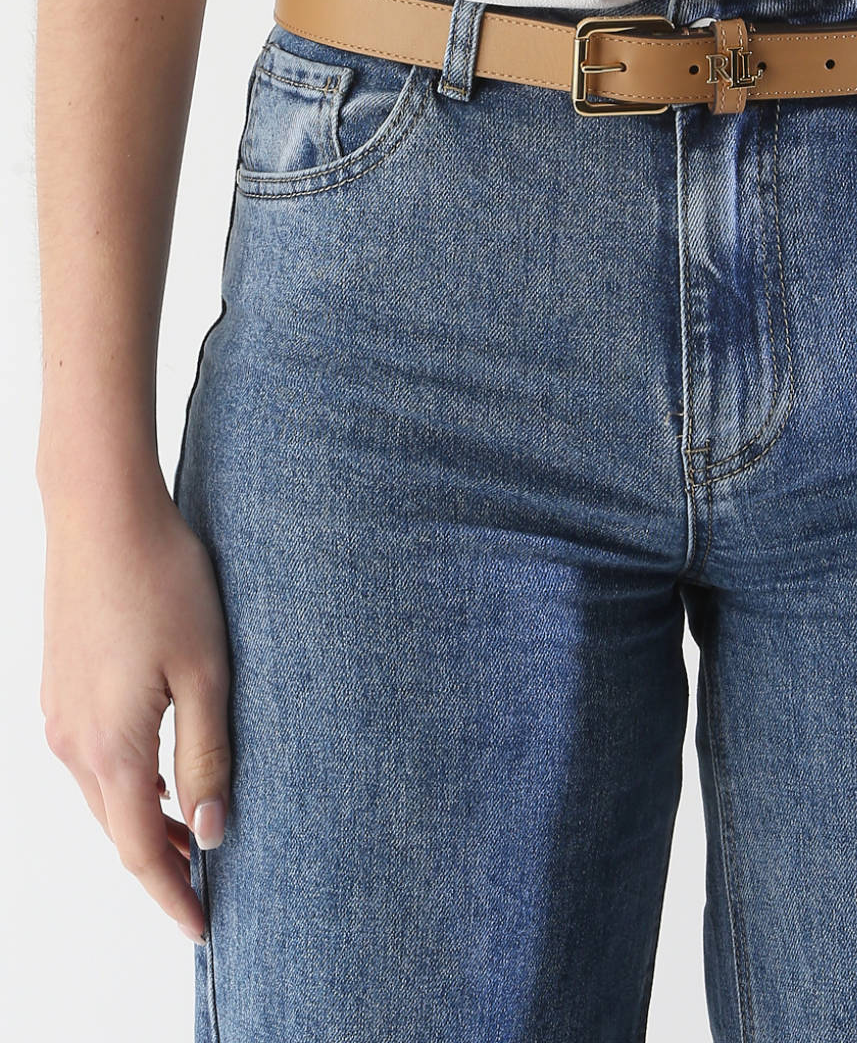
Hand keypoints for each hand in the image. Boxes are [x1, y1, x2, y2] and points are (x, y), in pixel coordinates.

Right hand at [37, 451, 231, 943]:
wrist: (102, 514)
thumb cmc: (164, 582)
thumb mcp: (207, 672)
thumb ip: (209, 756)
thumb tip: (211, 832)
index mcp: (111, 748)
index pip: (140, 851)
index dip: (172, 894)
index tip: (204, 927)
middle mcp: (72, 743)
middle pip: (116, 830)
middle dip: (159, 866)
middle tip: (205, 891)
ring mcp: (59, 715)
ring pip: (101, 796)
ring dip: (142, 824)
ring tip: (191, 838)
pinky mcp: (59, 688)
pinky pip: (92, 759)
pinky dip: (125, 784)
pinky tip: (160, 775)